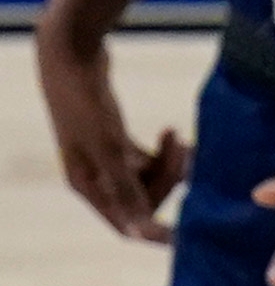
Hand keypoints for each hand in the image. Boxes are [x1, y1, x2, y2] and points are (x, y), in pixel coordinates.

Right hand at [36, 27, 187, 241]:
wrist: (73, 53)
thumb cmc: (86, 102)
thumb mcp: (109, 148)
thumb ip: (125, 189)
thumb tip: (138, 232)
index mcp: (86, 184)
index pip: (126, 223)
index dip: (156, 230)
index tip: (190, 232)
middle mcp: (93, 176)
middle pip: (142, 198)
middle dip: (167, 179)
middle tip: (182, 149)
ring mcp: (104, 157)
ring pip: (147, 177)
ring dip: (169, 163)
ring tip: (178, 138)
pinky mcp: (115, 138)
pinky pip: (147, 158)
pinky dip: (164, 152)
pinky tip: (178, 137)